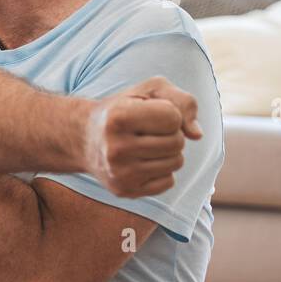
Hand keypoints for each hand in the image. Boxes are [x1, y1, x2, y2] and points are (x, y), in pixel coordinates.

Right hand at [84, 76, 202, 197]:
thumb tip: (197, 135)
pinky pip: (168, 182)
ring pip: (176, 163)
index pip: (173, 117)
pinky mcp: (124, 191)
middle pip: (177, 142)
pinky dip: (161, 171)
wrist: (84, 138)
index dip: (169, 113)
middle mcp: (115, 148)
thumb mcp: (149, 90)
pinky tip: (142, 162)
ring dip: (169, 152)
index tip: (149, 113)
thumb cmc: (123, 109)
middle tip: (149, 131)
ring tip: (146, 146)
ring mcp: (119, 173)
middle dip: (171, 134)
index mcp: (118, 118)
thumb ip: (183, 101)